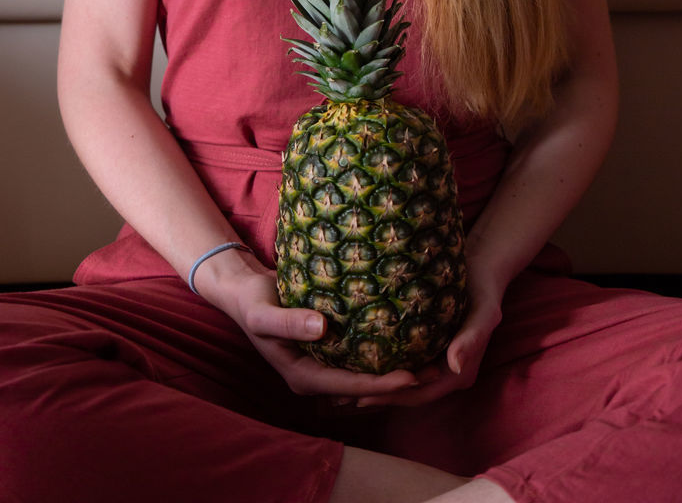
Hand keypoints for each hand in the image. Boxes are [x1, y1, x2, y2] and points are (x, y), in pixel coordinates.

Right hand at [218, 259, 420, 399]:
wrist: (245, 293)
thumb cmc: (252, 302)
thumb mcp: (263, 312)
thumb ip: (288, 322)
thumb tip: (322, 327)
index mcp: (301, 376)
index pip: (348, 386)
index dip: (379, 384)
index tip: (410, 377)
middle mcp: (316, 376)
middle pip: (362, 388)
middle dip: (397, 384)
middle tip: (436, 372)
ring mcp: (323, 365)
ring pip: (364, 376)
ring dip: (395, 371)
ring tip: (433, 361)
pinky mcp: (329, 350)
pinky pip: (360, 358)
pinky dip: (382, 354)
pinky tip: (408, 341)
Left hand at [352, 291, 502, 408]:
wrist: (484, 268)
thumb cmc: (484, 289)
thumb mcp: (485, 312)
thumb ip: (472, 339)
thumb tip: (455, 367)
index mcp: (461, 373)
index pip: (421, 392)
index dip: (392, 396)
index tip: (362, 396)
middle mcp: (448, 373)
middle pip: (410, 391)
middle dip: (380, 395)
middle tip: (343, 395)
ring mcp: (439, 361)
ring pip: (406, 378)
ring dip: (380, 383)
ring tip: (346, 383)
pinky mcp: (431, 347)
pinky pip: (406, 360)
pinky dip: (387, 363)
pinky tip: (363, 357)